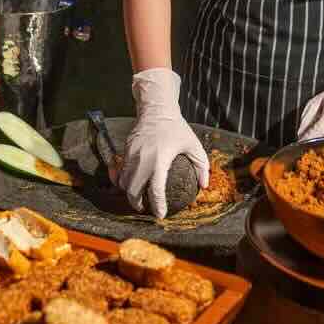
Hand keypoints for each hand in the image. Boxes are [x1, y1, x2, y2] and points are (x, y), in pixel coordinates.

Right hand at [119, 68, 208, 218]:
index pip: (155, 190)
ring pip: (123, 183)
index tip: (161, 214)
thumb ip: (201, 166)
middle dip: (138, 204)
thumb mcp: (193, 145)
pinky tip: (128, 185)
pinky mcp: (125, 150)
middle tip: (146, 208)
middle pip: (134, 191)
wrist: (156, 109)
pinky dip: (121, 181)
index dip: (158, 205)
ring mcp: (131, 155)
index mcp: (160, 160)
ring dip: (129, 193)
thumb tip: (204, 185)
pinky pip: (119, 172)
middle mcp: (142, 160)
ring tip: (138, 198)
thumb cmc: (176, 128)